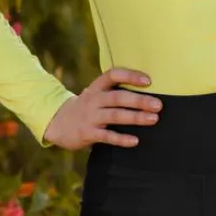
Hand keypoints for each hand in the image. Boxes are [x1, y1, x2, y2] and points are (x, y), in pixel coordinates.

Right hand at [42, 67, 162, 150]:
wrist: (57, 123)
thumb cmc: (86, 108)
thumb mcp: (95, 94)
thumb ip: (114, 92)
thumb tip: (146, 93)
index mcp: (96, 87)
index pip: (113, 75)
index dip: (130, 76)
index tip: (148, 81)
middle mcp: (93, 100)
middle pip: (118, 97)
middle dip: (139, 100)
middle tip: (158, 105)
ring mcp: (90, 116)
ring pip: (115, 115)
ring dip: (135, 117)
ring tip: (153, 119)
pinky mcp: (87, 133)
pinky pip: (107, 136)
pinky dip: (121, 139)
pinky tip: (135, 141)